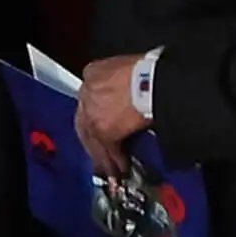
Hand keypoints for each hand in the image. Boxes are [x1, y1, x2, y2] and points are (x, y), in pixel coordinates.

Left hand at [76, 54, 146, 178]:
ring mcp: (93, 115)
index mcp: (92, 73)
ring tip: (111, 170)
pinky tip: (121, 168)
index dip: (93, 113)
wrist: (150, 81)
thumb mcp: (125, 66)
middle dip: (93, 142)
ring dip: (103, 157)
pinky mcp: (104, 132)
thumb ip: (118, 81)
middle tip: (100, 155)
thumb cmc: (146, 70)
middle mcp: (87, 95)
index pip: (88, 97)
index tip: (98, 122)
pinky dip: (115, 161)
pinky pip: (108, 150)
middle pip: (85, 124)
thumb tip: (126, 93)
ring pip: (93, 140)